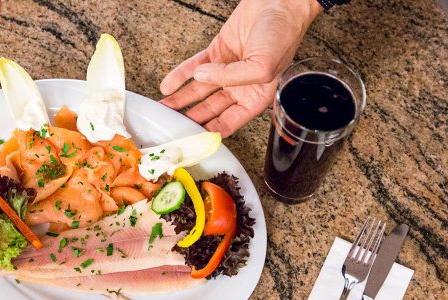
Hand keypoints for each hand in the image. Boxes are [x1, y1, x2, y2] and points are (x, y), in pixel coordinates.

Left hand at [160, 0, 321, 136]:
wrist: (280, 3)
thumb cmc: (283, 34)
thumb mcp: (263, 66)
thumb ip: (232, 77)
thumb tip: (203, 77)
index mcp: (255, 97)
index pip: (228, 123)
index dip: (209, 132)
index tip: (192, 139)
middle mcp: (239, 86)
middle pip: (209, 110)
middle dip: (190, 119)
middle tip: (173, 126)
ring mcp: (226, 69)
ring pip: (198, 91)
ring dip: (180, 100)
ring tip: (164, 109)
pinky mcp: (216, 52)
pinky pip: (193, 67)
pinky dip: (179, 76)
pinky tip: (167, 85)